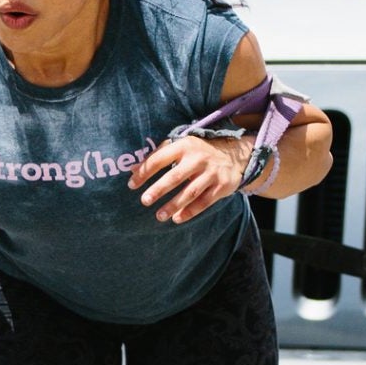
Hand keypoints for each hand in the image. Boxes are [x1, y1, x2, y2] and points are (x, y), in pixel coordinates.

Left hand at [130, 135, 249, 224]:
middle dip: (158, 190)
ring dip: (173, 205)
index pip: (160, 158)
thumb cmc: (199, 151)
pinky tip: (177, 218)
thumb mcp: (181, 146)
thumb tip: (132, 169)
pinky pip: (204, 202)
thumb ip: (158, 155)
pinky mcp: (222, 186)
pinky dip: (190, 212)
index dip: (144, 171)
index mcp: (184, 145)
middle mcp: (198, 158)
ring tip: (159, 216)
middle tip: (144, 200)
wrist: (234, 154)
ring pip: (190, 192)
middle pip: (175, 177)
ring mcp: (211, 173)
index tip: (131, 184)